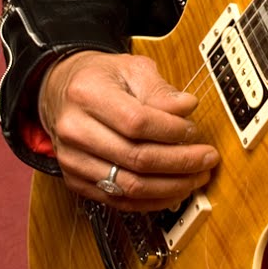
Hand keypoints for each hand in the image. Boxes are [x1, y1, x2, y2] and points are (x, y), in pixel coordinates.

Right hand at [38, 50, 217, 209]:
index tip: (194, 131)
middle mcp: (74, 130)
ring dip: (170, 186)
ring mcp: (73, 159)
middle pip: (135, 157)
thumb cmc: (99, 78)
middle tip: (207, 158)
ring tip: (196, 177)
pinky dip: (151, 200)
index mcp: (87, 94)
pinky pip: (118, 200)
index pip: (136, 122)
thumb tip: (187, 107)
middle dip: (180, 162)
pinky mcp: (76, 181)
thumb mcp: (130, 67)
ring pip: (128, 185)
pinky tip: (173, 190)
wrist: (61, 92)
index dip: (171, 131)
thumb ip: (160, 89)